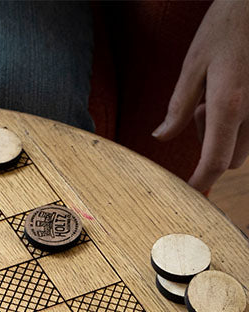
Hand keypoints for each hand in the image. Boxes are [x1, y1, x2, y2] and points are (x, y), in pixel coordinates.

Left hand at [153, 0, 248, 192]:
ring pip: (245, 144)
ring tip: (216, 95)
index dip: (201, 183)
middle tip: (200, 111)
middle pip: (232, 158)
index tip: (189, 195)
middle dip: (212, 149)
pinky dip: (240, 121)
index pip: (216, 161)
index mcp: (229, 105)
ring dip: (227, 134)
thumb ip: (178, 106)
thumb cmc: (227, 26)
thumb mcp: (193, 64)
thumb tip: (161, 137)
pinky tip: (235, 91)